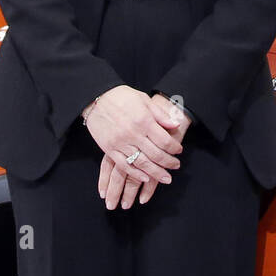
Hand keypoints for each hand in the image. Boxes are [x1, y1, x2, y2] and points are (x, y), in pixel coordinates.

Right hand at [97, 93, 192, 207]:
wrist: (96, 99)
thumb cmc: (122, 97)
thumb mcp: (144, 99)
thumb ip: (160, 114)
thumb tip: (176, 125)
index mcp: (144, 120)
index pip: (164, 140)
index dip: (174, 148)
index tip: (179, 151)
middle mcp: (133, 134)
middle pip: (155, 154)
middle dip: (168, 163)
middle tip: (176, 166)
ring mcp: (120, 143)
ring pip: (141, 163)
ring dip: (155, 173)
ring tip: (166, 178)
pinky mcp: (109, 149)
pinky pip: (124, 165)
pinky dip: (135, 173)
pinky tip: (145, 178)